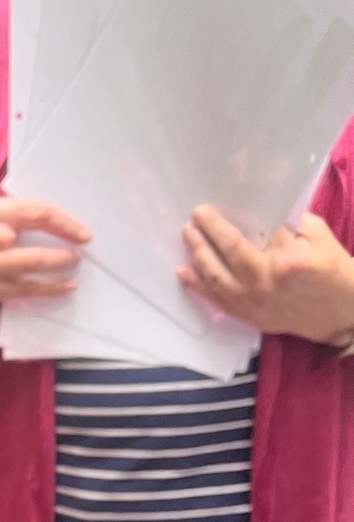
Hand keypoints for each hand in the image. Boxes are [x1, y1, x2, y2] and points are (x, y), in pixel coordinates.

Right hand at [0, 198, 91, 353]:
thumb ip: (17, 215)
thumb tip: (59, 218)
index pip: (35, 210)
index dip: (63, 219)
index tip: (82, 228)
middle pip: (34, 230)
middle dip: (64, 235)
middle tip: (84, 242)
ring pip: (31, 261)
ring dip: (57, 261)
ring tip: (74, 260)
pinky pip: (27, 288)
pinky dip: (50, 288)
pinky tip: (67, 286)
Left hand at [179, 207, 353, 344]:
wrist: (338, 313)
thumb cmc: (331, 270)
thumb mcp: (317, 236)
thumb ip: (287, 222)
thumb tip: (257, 211)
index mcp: (286, 259)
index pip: (255, 230)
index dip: (233, 217)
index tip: (217, 205)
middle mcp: (265, 282)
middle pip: (228, 251)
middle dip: (209, 230)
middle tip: (196, 214)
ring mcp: (253, 303)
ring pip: (215, 276)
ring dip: (198, 253)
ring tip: (188, 234)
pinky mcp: (247, 317)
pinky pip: (215, 300)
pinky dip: (196, 286)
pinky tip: (183, 272)